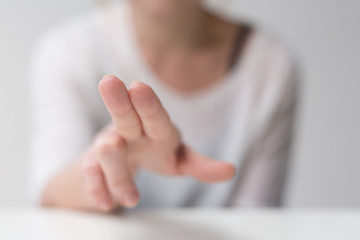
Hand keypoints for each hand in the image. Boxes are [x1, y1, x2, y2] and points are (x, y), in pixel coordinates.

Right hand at [82, 75, 234, 210]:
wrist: (127, 160)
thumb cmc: (158, 152)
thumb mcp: (181, 159)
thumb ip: (201, 165)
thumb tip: (231, 170)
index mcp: (157, 127)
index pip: (155, 114)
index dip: (148, 103)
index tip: (139, 86)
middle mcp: (130, 130)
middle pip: (123, 115)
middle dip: (117, 101)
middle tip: (109, 81)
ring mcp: (109, 145)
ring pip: (108, 152)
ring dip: (119, 173)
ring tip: (133, 199)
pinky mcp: (94, 163)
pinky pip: (92, 174)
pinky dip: (99, 188)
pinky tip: (105, 203)